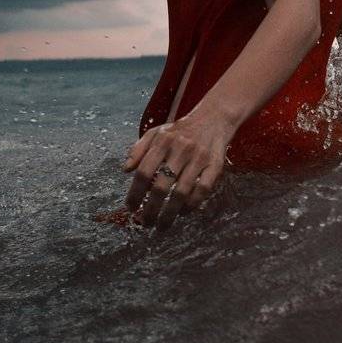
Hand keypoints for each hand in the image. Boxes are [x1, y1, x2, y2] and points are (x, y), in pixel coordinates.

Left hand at [121, 111, 235, 230]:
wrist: (214, 117)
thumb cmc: (181, 130)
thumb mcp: (156, 132)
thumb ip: (138, 149)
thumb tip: (126, 170)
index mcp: (163, 142)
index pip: (144, 172)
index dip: (135, 193)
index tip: (131, 208)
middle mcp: (180, 150)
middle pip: (161, 187)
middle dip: (151, 209)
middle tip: (146, 223)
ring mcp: (199, 158)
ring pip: (182, 193)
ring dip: (170, 213)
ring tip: (162, 225)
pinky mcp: (215, 165)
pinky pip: (203, 190)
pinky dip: (192, 204)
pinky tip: (183, 212)